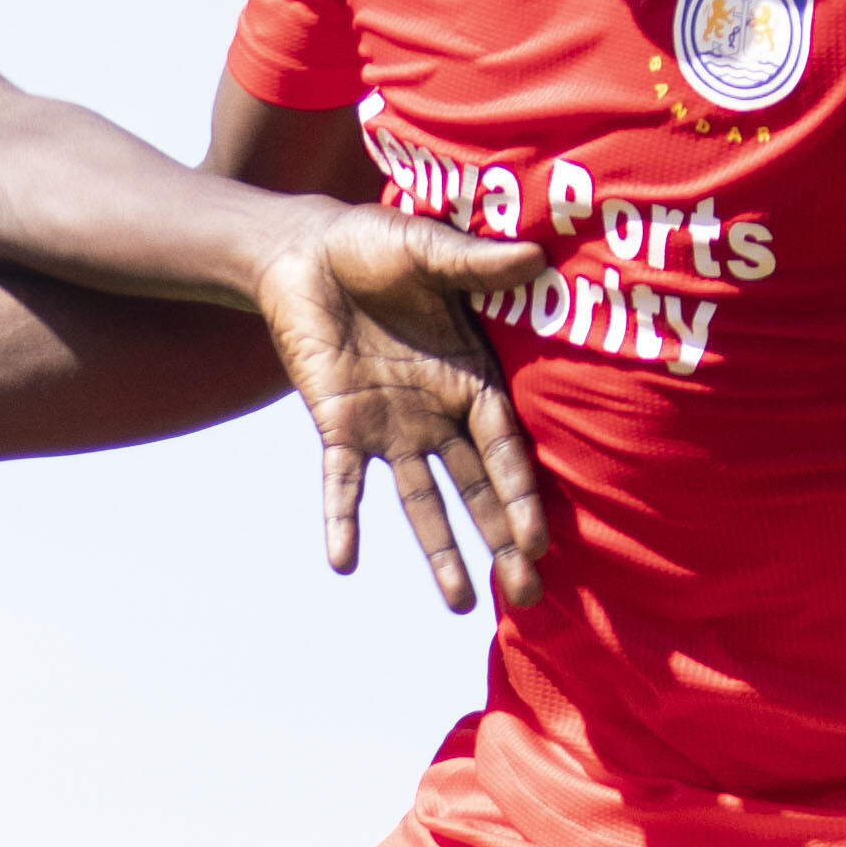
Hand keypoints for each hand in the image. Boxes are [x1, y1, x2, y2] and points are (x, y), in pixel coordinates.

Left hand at [258, 204, 554, 612]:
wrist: (306, 252)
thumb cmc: (376, 244)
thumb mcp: (427, 249)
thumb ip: (473, 265)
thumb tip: (534, 256)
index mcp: (472, 379)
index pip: (505, 448)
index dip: (521, 493)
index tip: (539, 539)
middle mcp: (438, 415)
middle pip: (476, 488)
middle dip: (501, 540)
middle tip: (527, 592)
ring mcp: (390, 427)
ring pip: (421, 500)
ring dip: (439, 550)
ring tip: (460, 602)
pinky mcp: (339, 427)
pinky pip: (341, 482)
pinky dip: (341, 517)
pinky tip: (342, 560)